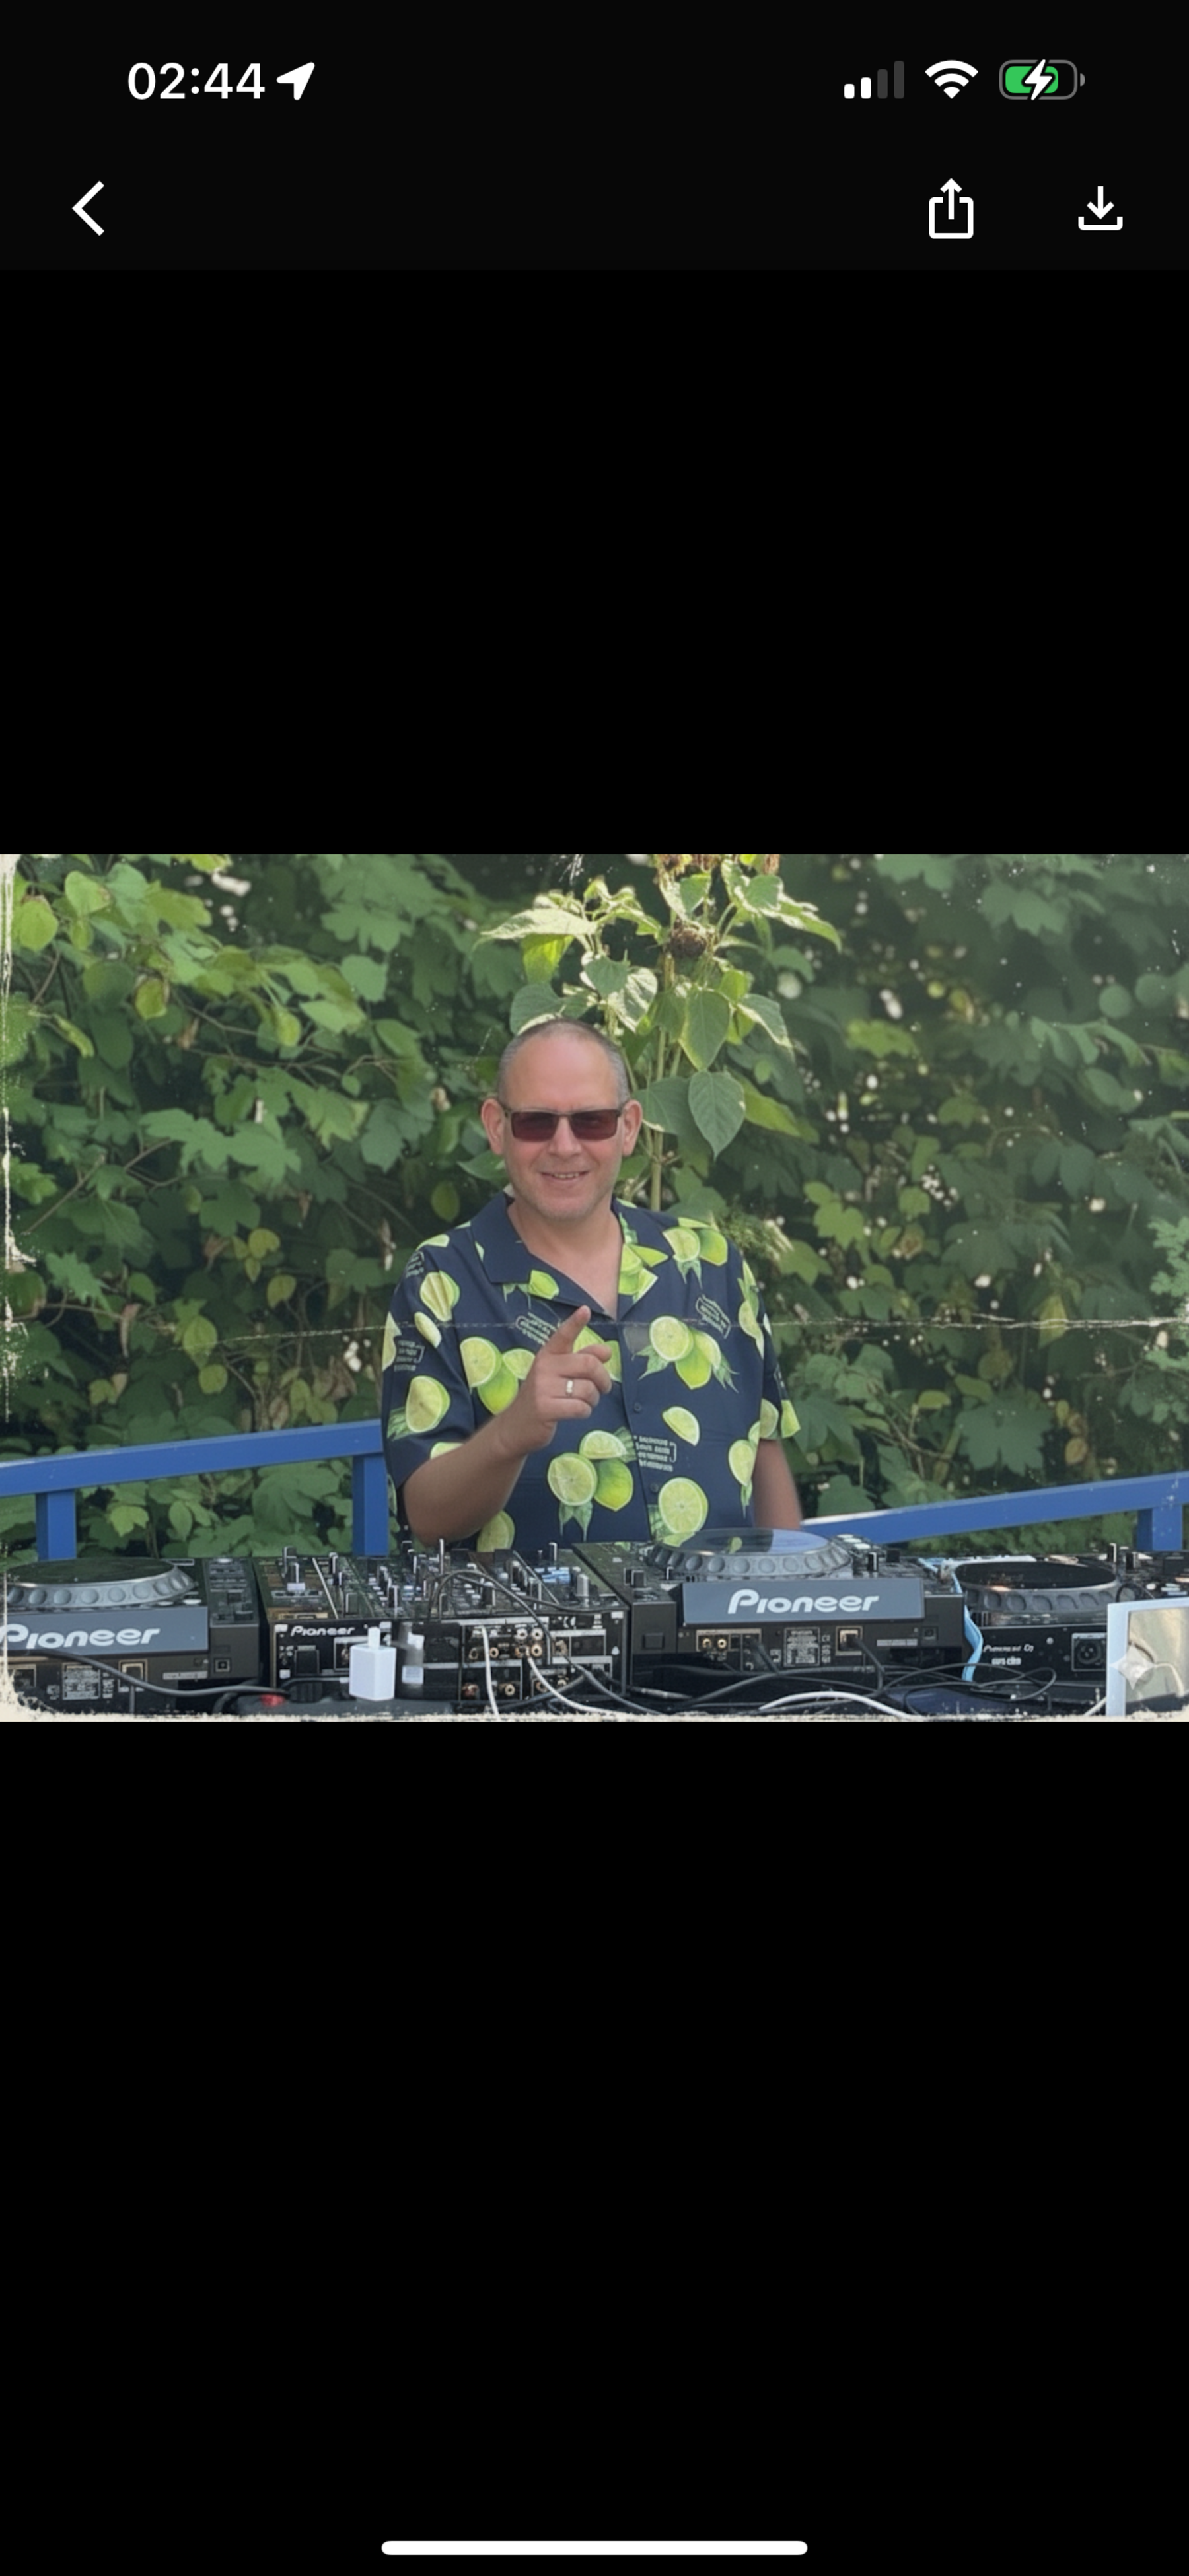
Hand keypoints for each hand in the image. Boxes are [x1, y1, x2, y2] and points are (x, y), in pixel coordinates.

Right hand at [501, 1305, 612, 1454]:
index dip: (575, 1323)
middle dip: (603, 1378)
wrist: (514, 1427)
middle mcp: (544, 1367)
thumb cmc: (542, 1397)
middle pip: (588, 1364)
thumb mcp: (558, 1375)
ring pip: (588, 1389)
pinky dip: (585, 1412)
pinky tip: (576, 1413)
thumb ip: (581, 1361)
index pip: (562, 1335)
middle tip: (603, 1388)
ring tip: (584, 1402)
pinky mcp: (545, 1408)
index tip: (585, 1310)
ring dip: (593, 1399)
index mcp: (547, 1355)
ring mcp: (543, 1388)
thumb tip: (606, 1351)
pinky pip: (580, 1408)